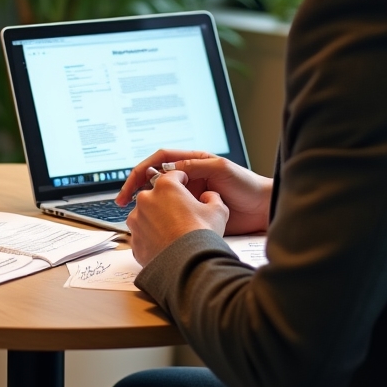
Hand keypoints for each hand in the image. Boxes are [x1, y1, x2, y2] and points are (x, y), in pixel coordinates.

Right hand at [117, 150, 271, 235]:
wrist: (263, 209)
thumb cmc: (247, 185)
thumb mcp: (220, 169)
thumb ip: (195, 166)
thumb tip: (169, 168)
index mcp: (192, 162)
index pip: (159, 161)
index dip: (141, 170)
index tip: (130, 184)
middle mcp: (188, 177)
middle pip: (153, 179)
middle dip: (135, 188)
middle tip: (123, 201)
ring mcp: (189, 196)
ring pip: (159, 198)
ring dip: (145, 204)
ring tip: (136, 214)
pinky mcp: (193, 213)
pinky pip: (170, 213)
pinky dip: (158, 218)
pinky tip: (153, 225)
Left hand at [127, 169, 229, 267]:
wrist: (187, 265)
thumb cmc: (201, 236)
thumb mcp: (217, 211)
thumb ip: (213, 197)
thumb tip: (209, 196)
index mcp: (165, 186)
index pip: (173, 175)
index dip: (183, 181)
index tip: (186, 187)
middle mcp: (146, 199)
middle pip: (157, 194)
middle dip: (168, 201)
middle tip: (182, 214)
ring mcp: (137, 219)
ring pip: (147, 213)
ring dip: (157, 218)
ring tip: (173, 232)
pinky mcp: (133, 238)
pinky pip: (142, 233)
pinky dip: (151, 236)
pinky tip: (165, 243)